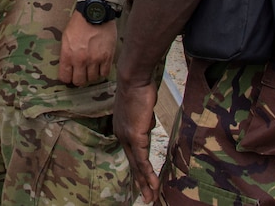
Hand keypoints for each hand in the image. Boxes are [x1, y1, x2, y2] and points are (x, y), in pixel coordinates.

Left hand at [58, 11, 116, 85]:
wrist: (96, 12)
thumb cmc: (79, 23)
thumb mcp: (66, 37)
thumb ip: (66, 53)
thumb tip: (67, 66)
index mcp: (68, 54)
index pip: (65, 77)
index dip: (67, 78)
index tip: (69, 75)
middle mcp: (81, 60)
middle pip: (79, 82)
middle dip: (79, 79)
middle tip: (81, 73)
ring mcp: (95, 59)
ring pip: (92, 79)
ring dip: (91, 75)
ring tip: (91, 68)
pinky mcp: (107, 57)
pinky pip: (104, 73)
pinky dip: (102, 72)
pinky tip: (100, 66)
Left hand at [113, 79, 159, 202]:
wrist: (133, 79)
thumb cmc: (139, 89)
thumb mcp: (142, 109)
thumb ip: (143, 120)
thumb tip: (148, 126)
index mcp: (122, 129)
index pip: (132, 153)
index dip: (138, 168)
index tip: (143, 180)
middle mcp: (122, 135)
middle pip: (133, 164)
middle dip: (140, 182)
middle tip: (146, 197)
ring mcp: (127, 137)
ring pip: (137, 166)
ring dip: (145, 183)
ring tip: (150, 197)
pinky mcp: (135, 136)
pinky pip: (142, 160)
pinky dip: (148, 174)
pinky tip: (153, 185)